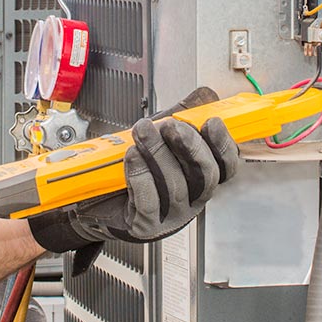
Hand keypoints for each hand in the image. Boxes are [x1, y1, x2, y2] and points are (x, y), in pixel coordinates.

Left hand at [28, 87, 241, 251]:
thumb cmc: (133, 168)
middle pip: (206, 176)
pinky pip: (149, 202)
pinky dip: (140, 176)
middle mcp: (192, 200)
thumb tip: (204, 96)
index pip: (226, 166)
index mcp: (200, 179)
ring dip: (158, 154)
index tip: (211, 122)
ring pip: (175, 186)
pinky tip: (132, 157)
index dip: (223, 144)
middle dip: (190, 146)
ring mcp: (171, 216)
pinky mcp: (146, 225)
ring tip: (142, 133)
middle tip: (171, 125)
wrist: (96, 198)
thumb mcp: (160, 138)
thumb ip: (184, 117)